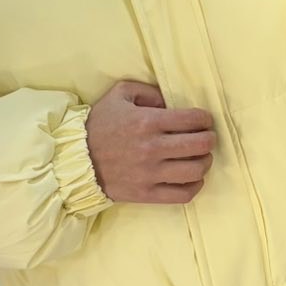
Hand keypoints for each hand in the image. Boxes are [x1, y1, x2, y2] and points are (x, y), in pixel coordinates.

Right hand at [85, 80, 215, 203]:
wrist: (75, 160)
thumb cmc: (99, 125)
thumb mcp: (120, 94)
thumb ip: (148, 91)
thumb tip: (171, 102)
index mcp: (147, 121)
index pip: (193, 119)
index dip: (205, 118)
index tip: (204, 120)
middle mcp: (152, 148)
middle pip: (200, 145)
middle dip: (210, 138)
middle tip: (206, 137)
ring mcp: (150, 174)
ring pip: (196, 170)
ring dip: (205, 161)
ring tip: (201, 157)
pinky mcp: (146, 194)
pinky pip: (183, 194)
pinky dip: (195, 186)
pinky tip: (193, 177)